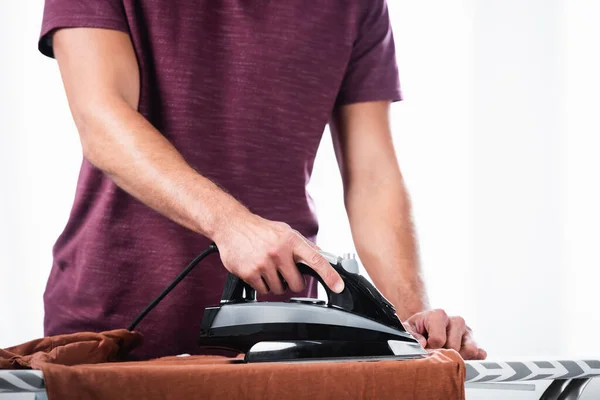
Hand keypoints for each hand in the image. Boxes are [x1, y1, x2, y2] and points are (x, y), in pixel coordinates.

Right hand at [213, 207, 343, 295]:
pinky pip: (263, 290)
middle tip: (285, 274)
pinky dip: (261, 285)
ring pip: (278, 289)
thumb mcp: (285, 231)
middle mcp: (279, 251)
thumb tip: (323, 256)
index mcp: (291, 241)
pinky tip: (256, 271)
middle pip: (296, 284)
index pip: (316, 260)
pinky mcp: (249, 272)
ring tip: (267, 269)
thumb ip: (303, 245)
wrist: (231, 225)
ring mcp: (264, 263)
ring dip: (275, 284)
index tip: (338, 286)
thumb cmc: (260, 229)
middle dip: (292, 283)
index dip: (330, 275)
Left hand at [403, 309, 485, 359]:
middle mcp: (456, 320)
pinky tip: (463, 359)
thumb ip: (411, 335)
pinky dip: (473, 359)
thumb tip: (423, 343)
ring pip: (469, 350)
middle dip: (443, 353)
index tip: (425, 346)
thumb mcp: (408, 330)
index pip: (438, 339)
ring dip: (457, 357)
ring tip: (446, 354)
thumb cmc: (417, 329)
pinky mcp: (474, 341)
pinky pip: (479, 353)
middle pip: (453, 346)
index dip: (430, 347)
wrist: (426, 327)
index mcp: (439, 315)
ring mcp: (467, 331)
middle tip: (436, 351)